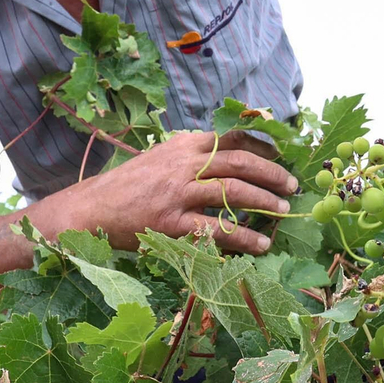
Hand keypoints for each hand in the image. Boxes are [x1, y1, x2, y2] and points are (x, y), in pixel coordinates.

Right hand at [80, 130, 298, 253]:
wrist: (91, 208)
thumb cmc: (129, 185)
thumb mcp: (162, 157)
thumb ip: (193, 154)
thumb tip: (233, 155)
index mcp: (184, 144)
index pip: (233, 137)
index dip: (262, 145)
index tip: (281, 155)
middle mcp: (184, 164)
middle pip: (240, 162)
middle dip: (272, 173)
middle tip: (292, 186)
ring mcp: (178, 194)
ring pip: (233, 192)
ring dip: (264, 202)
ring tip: (283, 212)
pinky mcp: (172, 223)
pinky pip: (217, 229)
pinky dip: (244, 238)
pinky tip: (261, 245)